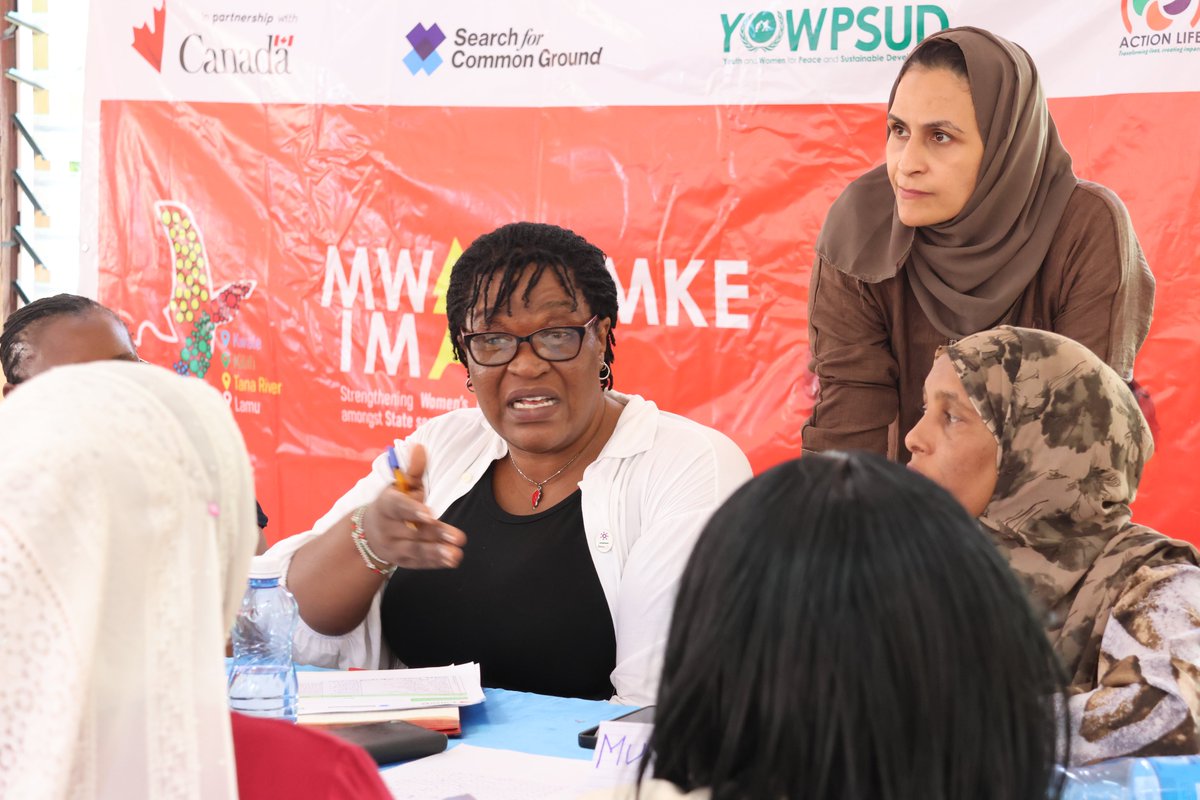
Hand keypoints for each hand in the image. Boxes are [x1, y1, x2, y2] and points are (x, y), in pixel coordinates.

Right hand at [361, 444, 465, 568]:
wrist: (368, 533)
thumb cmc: (393, 504)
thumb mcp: (400, 486)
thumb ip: (413, 470)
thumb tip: (419, 447)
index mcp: (386, 505)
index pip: (397, 506)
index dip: (413, 510)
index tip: (430, 514)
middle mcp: (387, 527)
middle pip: (412, 531)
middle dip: (436, 534)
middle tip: (458, 537)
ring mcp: (393, 546)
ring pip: (415, 550)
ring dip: (437, 553)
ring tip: (456, 554)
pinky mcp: (401, 561)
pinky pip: (419, 563)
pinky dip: (435, 563)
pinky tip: (451, 561)